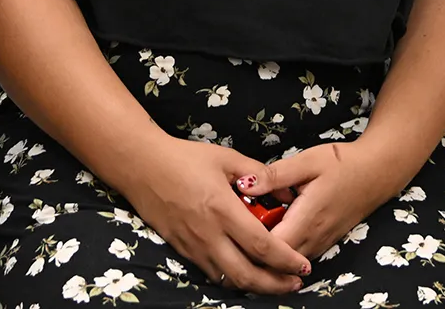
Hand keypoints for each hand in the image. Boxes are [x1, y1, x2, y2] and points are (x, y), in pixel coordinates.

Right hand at [116, 136, 311, 295]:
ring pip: (229, 280)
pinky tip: (245, 271)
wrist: (141, 166)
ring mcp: (194, 246)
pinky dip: (232, 278)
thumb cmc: (184, 158)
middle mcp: (209, 234)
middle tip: (294, 283)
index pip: (262, 245)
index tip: (303, 266)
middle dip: (275, 285)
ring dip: (255, 286)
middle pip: (247, 275)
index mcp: (223, 209)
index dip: (286, 260)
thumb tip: (286, 193)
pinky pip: (212, 274)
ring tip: (274, 282)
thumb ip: (259, 173)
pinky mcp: (182, 250)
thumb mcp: (226, 158)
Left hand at [237, 139, 411, 260]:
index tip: (232, 226)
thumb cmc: (342, 163)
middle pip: (276, 261)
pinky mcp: (324, 244)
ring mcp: (320, 244)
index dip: (249, 243)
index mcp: (307, 219)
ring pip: (286, 263)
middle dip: (253, 251)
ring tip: (245, 233)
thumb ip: (274, 175)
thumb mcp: (307, 161)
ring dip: (266, 254)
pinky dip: (280, 251)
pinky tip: (267, 233)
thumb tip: (243, 185)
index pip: (271, 247)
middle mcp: (314, 239)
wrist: (377, 172)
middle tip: (233, 231)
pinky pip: (297, 256)